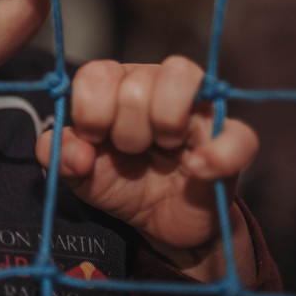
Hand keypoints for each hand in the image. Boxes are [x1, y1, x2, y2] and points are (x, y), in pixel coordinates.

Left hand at [35, 55, 258, 280]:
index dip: (90, 109)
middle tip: (130, 151)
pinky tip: (196, 169)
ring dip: (163, 124)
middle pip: (136, 83)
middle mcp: (156, 83)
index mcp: (116, 84)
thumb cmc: (117, 181)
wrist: (158, 223)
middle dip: (125, 131)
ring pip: (182, 77)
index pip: (98, 72)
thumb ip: (57, 155)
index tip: (93, 138)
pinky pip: (238, 133)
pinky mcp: (231, 140)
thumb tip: (76, 150)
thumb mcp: (77, 173)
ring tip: (162, 150)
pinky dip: (216, 153)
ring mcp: (197, 108)